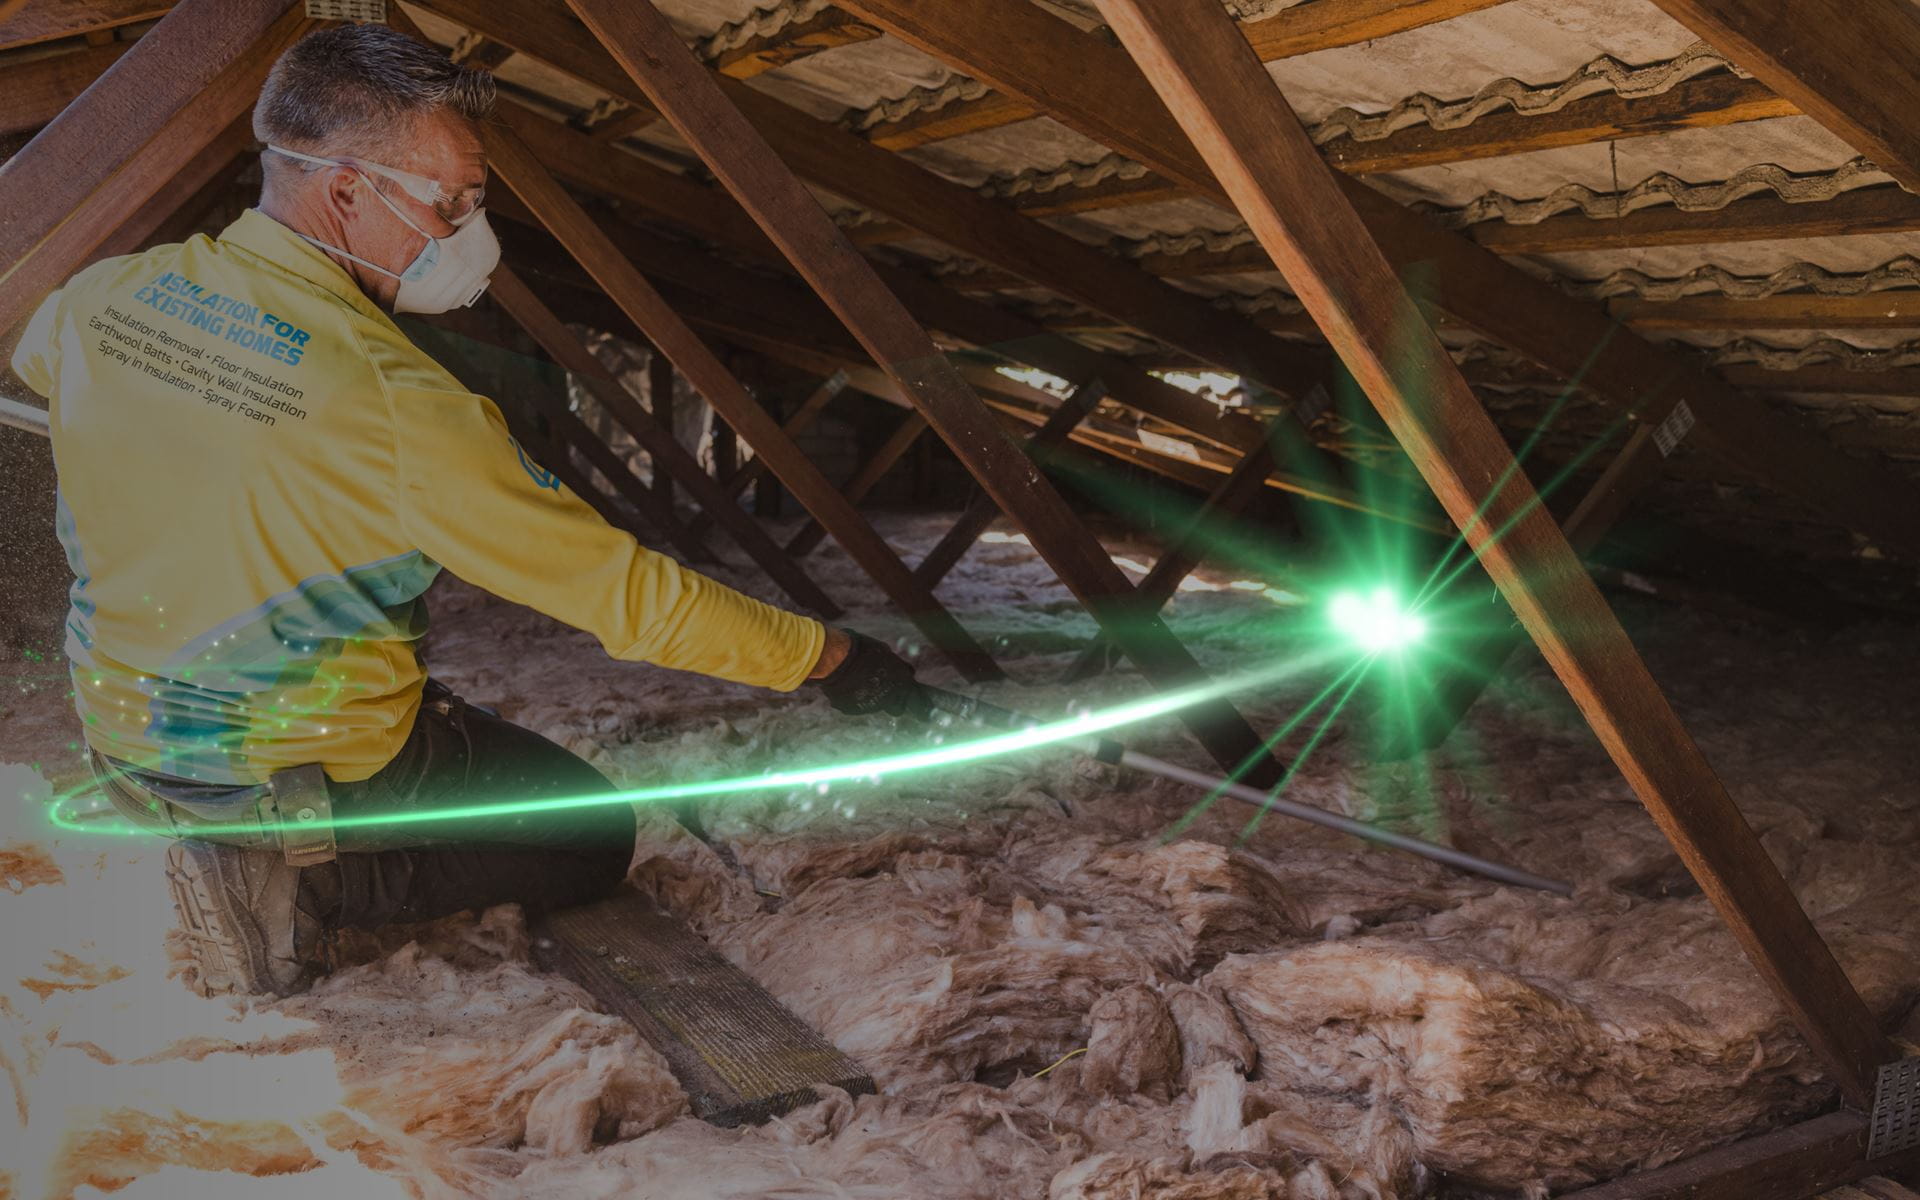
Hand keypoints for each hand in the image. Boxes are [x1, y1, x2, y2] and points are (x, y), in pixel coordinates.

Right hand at [813, 631, 931, 718]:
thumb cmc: (863, 650)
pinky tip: (848, 684)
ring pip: (875, 706)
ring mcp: (869, 707)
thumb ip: (899, 667)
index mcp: (901, 684)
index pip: (920, 705)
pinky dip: (855, 698)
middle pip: (898, 709)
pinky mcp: (851, 710)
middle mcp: (888, 700)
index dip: (924, 709)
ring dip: (872, 697)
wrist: (836, 658)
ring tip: (860, 679)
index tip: (928, 715)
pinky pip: (857, 706)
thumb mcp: (887, 654)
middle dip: (895, 702)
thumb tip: (908, 672)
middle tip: (887, 690)